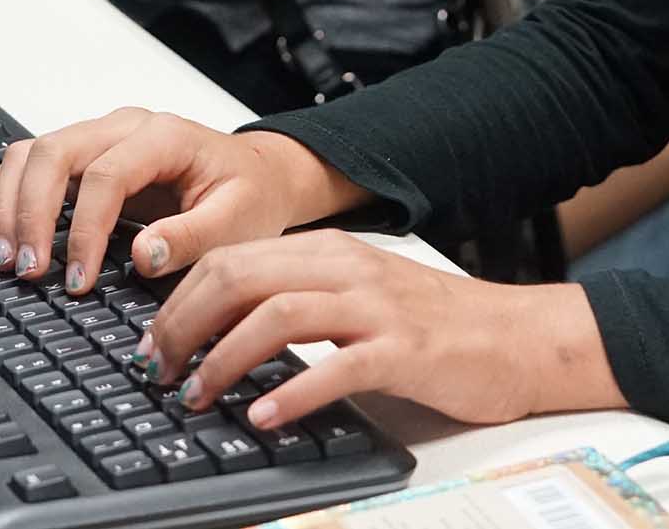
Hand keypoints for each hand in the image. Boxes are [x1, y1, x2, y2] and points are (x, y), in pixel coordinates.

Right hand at [0, 109, 360, 283]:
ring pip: (32, 153)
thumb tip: (141, 255)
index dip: (83, 230)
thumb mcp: (239, 222)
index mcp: (164, 136)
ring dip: (9, 203)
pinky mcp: (85, 157)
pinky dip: (4, 193)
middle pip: (54, 152)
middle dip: (30, 212)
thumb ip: (192, 238)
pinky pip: (30, 163)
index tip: (76, 280)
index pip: (105, 175)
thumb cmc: (250, 196)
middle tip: (25, 268)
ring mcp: (100, 137)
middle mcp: (124, 127)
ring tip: (3, 257)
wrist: (258, 176)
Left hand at [129, 228, 613, 431]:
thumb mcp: (355, 297)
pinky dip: (291, 393)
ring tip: (198, 395)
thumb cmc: (434, 326)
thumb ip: (296, 303)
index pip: (230, 258)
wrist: (515, 338)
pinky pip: (335, 367)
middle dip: (184, 325)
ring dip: (223, 359)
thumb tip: (221, 332)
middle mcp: (345, 269)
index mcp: (327, 252)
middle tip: (160, 370)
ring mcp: (375, 308)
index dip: (177, 302)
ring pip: (275, 316)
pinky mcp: (403, 352)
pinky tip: (265, 417)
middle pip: (238, 278)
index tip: (153, 343)